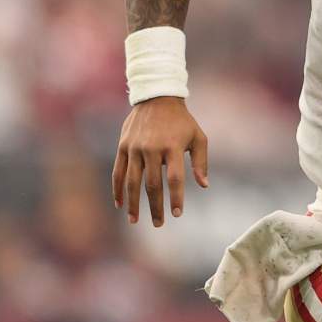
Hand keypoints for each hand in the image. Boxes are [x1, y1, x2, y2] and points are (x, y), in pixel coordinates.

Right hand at [112, 96, 208, 225]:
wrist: (157, 97)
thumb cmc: (182, 121)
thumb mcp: (198, 137)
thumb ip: (201, 161)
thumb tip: (204, 185)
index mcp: (173, 147)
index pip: (175, 178)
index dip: (176, 197)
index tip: (177, 214)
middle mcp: (152, 148)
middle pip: (153, 184)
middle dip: (155, 207)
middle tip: (159, 224)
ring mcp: (135, 148)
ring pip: (132, 181)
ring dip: (133, 203)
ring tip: (135, 220)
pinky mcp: (123, 146)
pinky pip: (118, 172)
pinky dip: (117, 189)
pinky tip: (119, 204)